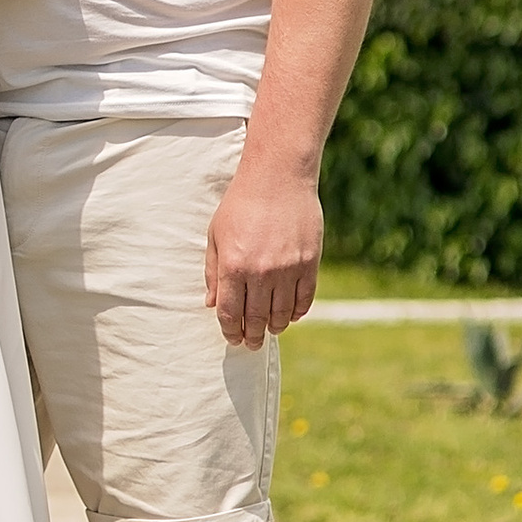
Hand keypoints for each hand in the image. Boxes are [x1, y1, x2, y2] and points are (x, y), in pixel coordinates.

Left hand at [204, 154, 323, 346]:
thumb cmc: (241, 204)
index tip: (232, 338)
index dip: (230, 331)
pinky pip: (305, 300)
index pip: (230, 314)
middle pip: (256, 319)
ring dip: (275, 327)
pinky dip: (298, 312)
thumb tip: (212, 305)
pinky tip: (291, 315)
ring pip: (282, 314)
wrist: (278, 177)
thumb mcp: (216, 235)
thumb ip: (213, 273)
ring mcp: (287, 269)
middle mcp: (260, 272)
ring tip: (270, 329)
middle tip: (251, 344)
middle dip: (252, 337)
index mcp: (233, 266)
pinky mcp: (309, 263)